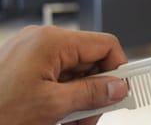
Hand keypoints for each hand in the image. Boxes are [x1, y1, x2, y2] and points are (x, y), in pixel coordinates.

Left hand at [0, 26, 128, 124]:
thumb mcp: (52, 107)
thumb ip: (92, 93)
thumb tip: (119, 86)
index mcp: (51, 41)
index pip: (105, 45)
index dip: (119, 69)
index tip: (124, 91)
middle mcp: (41, 40)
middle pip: (89, 59)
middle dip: (95, 90)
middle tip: (90, 117)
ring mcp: (29, 51)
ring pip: (72, 71)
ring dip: (77, 97)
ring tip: (68, 122)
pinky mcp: (21, 64)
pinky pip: (54, 75)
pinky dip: (60, 96)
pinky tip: (54, 116)